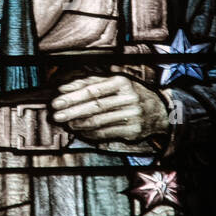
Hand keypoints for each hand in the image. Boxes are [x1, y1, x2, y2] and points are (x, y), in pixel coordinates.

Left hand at [49, 74, 169, 142]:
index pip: (93, 90)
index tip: (57, 101)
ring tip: (67, 124)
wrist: (159, 110)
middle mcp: (128, 98)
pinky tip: (81, 132)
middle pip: (94, 106)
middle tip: (56, 115)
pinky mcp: (133, 131)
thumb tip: (64, 88)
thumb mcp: (114, 82)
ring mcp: (131, 115)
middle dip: (72, 111)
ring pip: (99, 121)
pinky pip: (106, 134)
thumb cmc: (130, 93)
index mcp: (121, 82)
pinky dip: (91, 133)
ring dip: (79, 124)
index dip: (73, 96)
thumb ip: (90, 82)